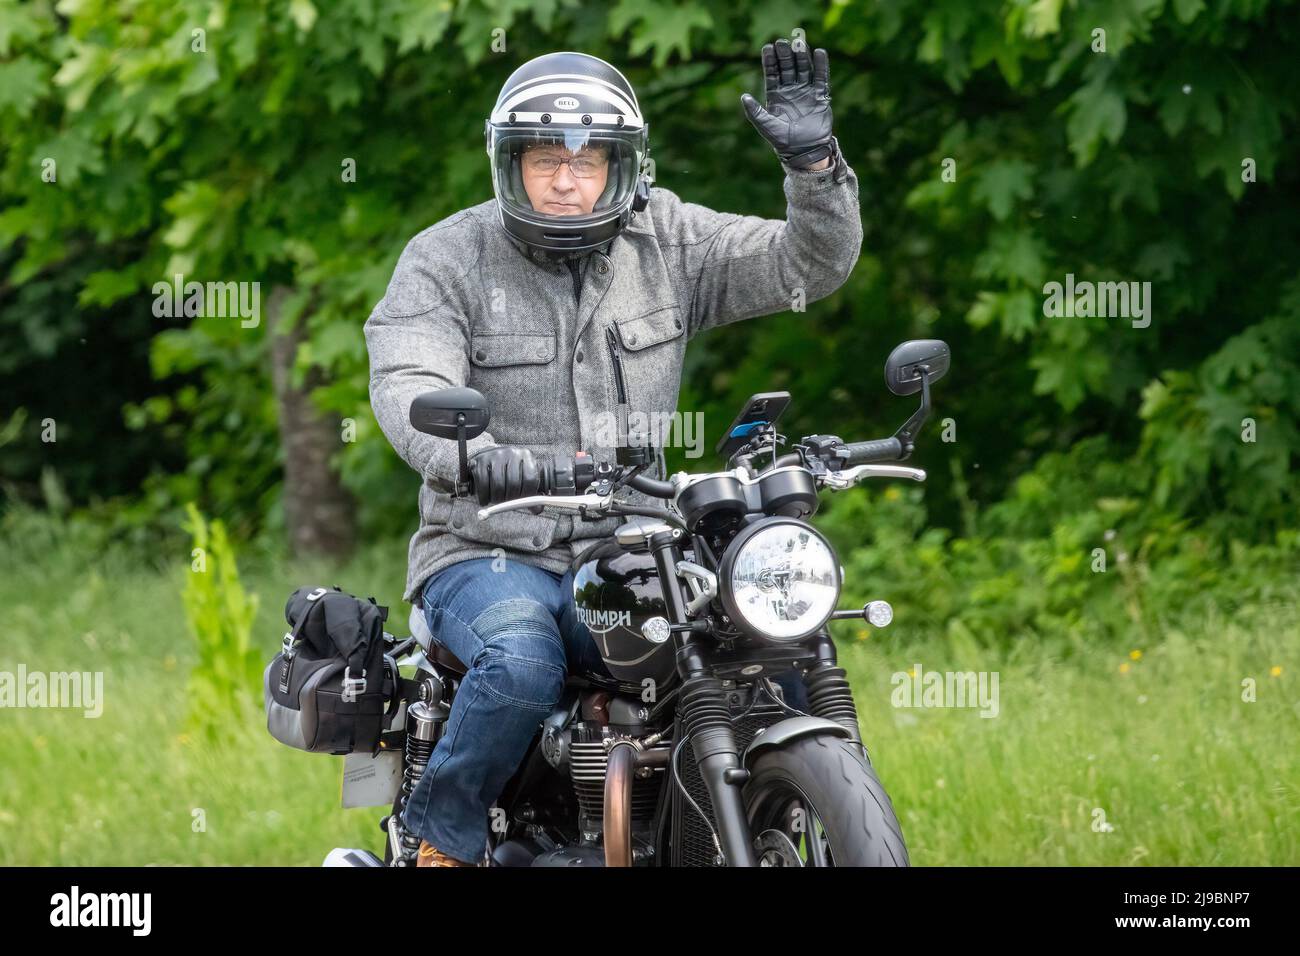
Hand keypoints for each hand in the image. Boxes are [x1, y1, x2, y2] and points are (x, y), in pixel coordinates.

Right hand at [467, 446, 543, 505]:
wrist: (487, 458)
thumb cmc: (508, 472)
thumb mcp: (522, 478)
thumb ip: (531, 494)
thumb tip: (537, 509)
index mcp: (526, 456)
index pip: (531, 479)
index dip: (527, 495)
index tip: (522, 502)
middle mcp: (512, 453)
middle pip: (514, 484)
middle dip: (510, 499)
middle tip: (506, 503)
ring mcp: (496, 455)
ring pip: (498, 485)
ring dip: (497, 499)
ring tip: (496, 500)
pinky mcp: (481, 460)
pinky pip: (483, 483)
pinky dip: (484, 496)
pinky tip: (485, 500)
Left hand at [741, 38, 833, 168]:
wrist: (804, 151)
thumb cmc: (782, 140)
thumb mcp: (765, 126)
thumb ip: (754, 112)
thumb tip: (743, 97)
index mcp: (775, 95)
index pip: (772, 72)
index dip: (770, 60)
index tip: (768, 47)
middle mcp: (790, 90)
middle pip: (788, 66)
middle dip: (785, 54)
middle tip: (783, 42)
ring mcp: (805, 91)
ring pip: (804, 68)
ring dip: (801, 56)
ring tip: (799, 43)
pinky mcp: (820, 96)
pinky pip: (821, 77)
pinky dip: (821, 65)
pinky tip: (819, 52)